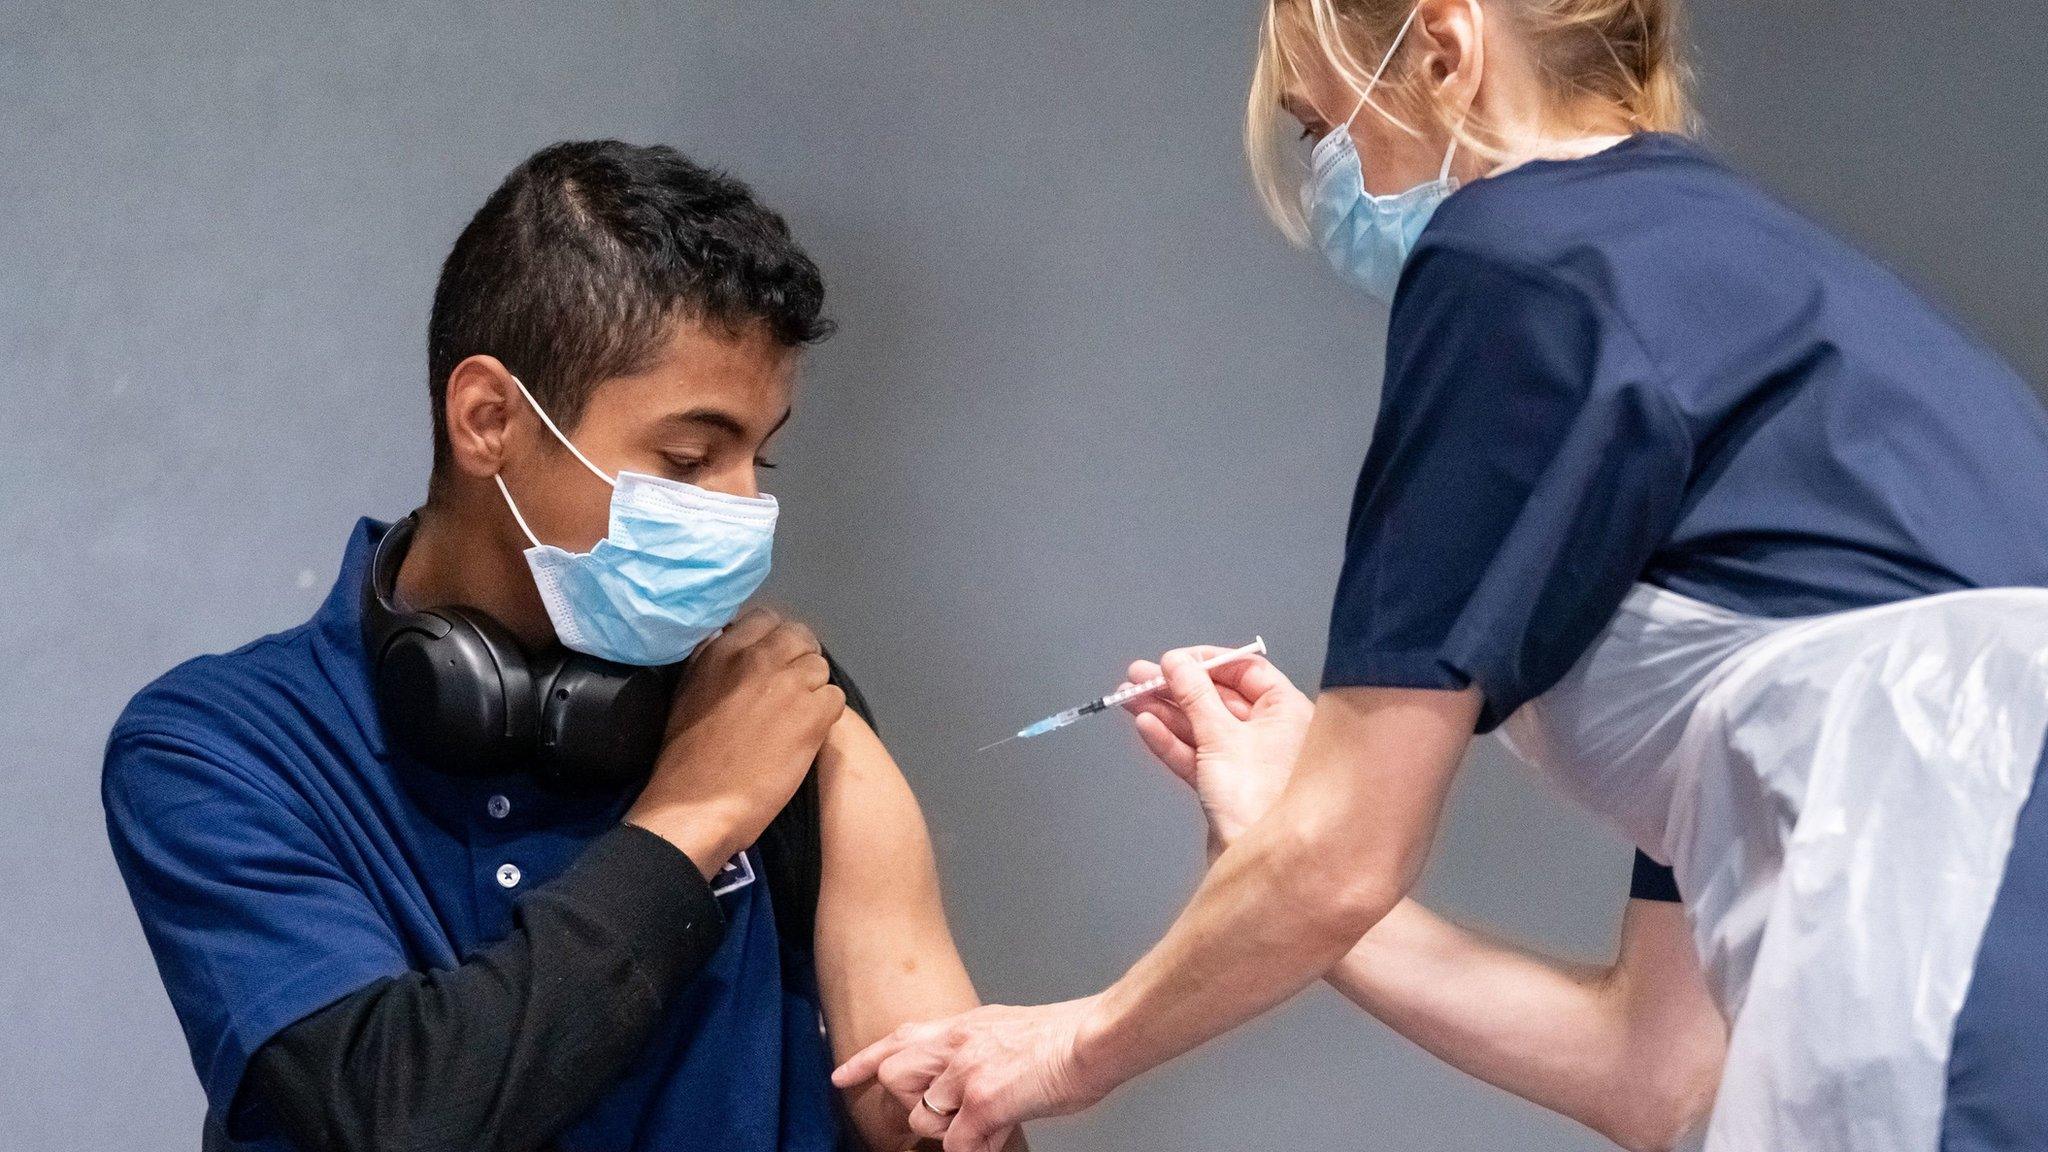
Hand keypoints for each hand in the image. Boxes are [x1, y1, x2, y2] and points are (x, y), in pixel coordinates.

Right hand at [626, 607, 845, 875]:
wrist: (696, 807)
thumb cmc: (686, 758)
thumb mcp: (689, 691)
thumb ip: (713, 660)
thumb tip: (730, 639)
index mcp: (722, 649)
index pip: (765, 619)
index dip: (773, 642)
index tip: (770, 666)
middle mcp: (758, 656)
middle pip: (800, 637)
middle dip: (799, 660)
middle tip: (791, 692)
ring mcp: (789, 682)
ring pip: (820, 668)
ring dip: (812, 691)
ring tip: (796, 719)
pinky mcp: (813, 713)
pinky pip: (835, 699)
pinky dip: (826, 718)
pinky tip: (807, 737)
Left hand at [831, 997, 1108, 1151]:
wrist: (1093, 1038)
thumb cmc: (1066, 1037)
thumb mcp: (1008, 1029)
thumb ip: (980, 1048)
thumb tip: (973, 1077)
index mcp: (963, 1025)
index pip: (899, 1037)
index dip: (865, 1059)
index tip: (842, 1076)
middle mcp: (956, 1045)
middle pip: (895, 1076)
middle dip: (913, 1104)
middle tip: (947, 1115)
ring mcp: (965, 1073)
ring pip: (921, 1118)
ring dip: (948, 1132)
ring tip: (985, 1128)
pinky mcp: (982, 1102)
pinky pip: (956, 1145)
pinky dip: (975, 1151)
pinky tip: (996, 1140)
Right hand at [1121, 648, 1312, 853]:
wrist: (1262, 865)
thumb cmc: (1259, 800)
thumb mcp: (1220, 735)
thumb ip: (1194, 695)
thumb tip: (1175, 663)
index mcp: (1288, 711)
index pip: (1246, 670)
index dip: (1206, 662)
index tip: (1174, 660)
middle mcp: (1273, 732)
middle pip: (1218, 698)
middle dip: (1176, 688)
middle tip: (1140, 676)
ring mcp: (1249, 760)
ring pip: (1202, 727)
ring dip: (1166, 712)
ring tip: (1129, 698)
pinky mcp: (1228, 786)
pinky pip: (1198, 755)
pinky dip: (1172, 741)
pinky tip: (1146, 726)